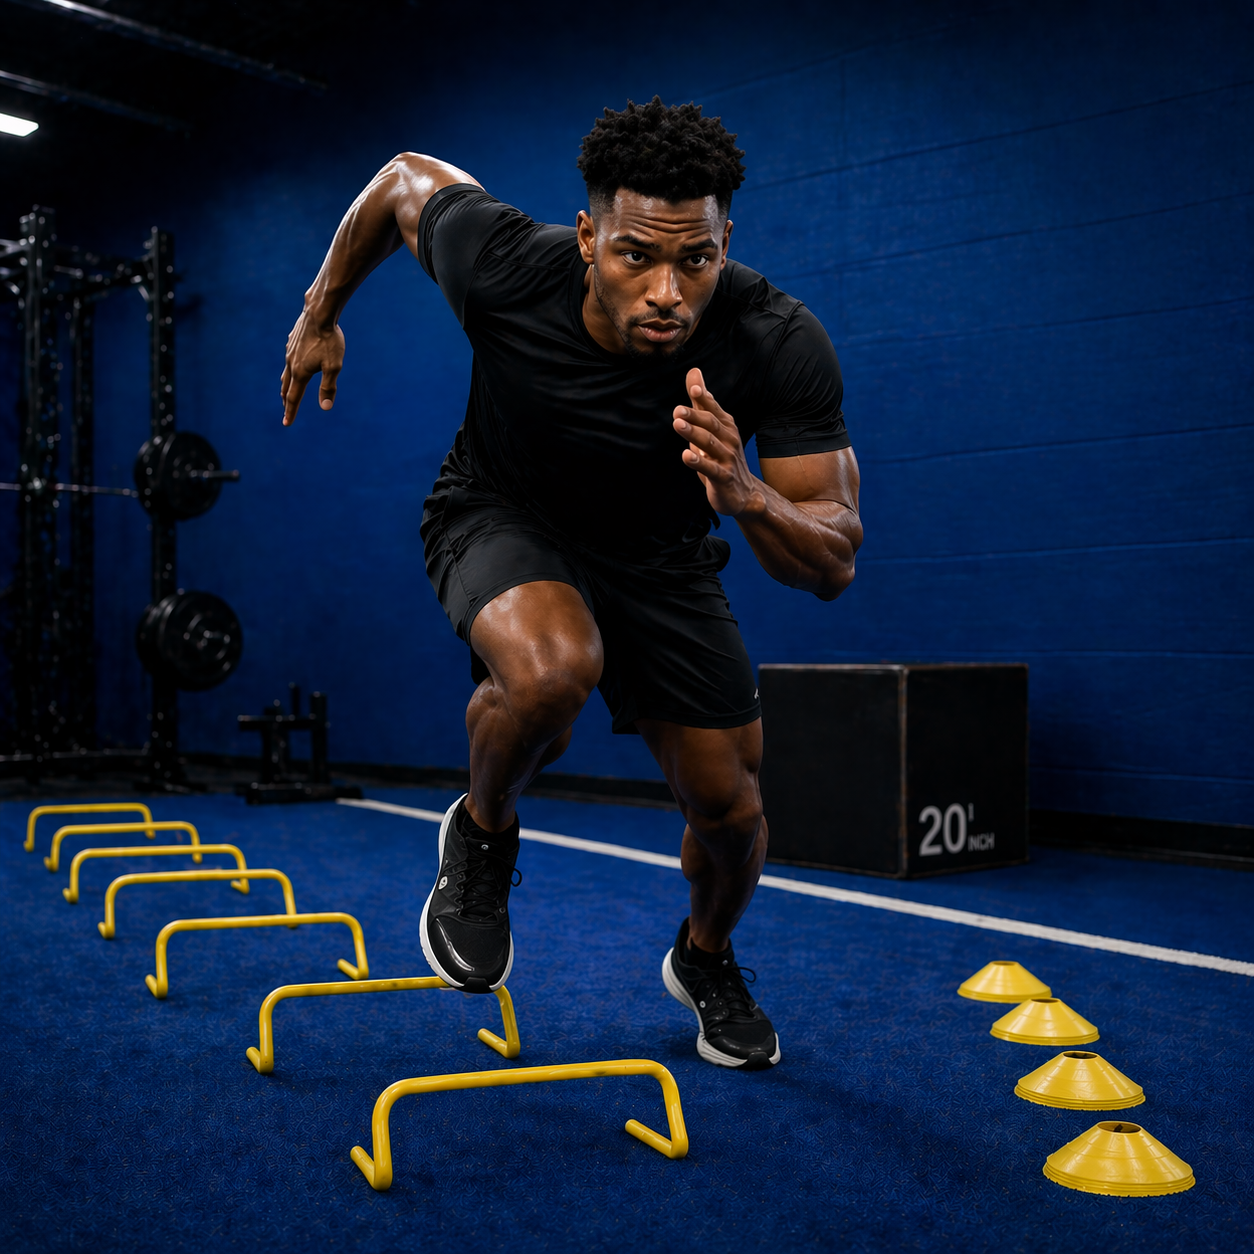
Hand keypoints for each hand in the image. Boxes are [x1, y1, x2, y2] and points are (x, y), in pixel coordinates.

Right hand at [280, 306, 344, 425]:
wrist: (319, 313)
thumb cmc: (329, 340)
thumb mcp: (333, 367)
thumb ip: (328, 387)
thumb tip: (325, 407)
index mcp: (300, 372)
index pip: (294, 398)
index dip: (290, 412)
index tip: (287, 423)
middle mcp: (291, 363)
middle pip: (286, 386)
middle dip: (287, 400)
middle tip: (286, 410)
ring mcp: (290, 351)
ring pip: (286, 372)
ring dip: (286, 384)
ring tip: (286, 390)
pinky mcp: (292, 341)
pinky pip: (289, 358)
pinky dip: (290, 367)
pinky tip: (294, 363)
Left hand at [673, 368, 762, 516]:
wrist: (742, 492)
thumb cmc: (722, 455)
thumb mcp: (711, 427)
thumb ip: (701, 401)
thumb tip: (694, 371)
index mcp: (725, 425)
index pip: (713, 408)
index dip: (704, 398)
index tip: (693, 388)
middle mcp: (729, 439)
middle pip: (711, 424)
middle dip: (695, 416)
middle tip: (677, 410)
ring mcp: (727, 458)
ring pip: (710, 444)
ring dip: (694, 434)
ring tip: (677, 425)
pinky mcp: (723, 477)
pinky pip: (710, 469)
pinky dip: (698, 462)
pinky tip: (686, 455)